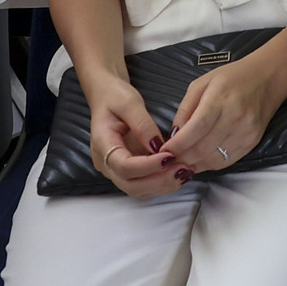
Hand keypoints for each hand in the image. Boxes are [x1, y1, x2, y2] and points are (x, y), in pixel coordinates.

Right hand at [85, 69, 181, 196]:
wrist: (107, 96)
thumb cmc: (114, 96)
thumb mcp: (129, 102)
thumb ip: (142, 124)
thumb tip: (158, 145)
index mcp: (102, 144)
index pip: (124, 166)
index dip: (147, 166)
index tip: (169, 156)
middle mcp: (106, 162)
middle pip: (130, 185)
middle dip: (158, 181)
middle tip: (182, 169)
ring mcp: (116, 169)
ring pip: (138, 189)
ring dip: (162, 184)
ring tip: (184, 171)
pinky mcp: (128, 170)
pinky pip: (144, 183)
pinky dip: (161, 181)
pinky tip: (178, 171)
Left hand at [160, 51, 286, 176]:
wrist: (268, 77)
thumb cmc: (233, 77)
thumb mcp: (201, 83)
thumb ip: (185, 109)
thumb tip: (173, 135)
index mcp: (220, 99)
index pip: (195, 129)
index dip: (177, 145)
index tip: (163, 152)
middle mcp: (235, 117)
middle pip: (203, 148)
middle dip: (181, 158)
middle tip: (168, 160)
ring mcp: (246, 132)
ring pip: (213, 159)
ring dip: (194, 164)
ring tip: (181, 161)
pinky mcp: (252, 142)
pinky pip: (226, 162)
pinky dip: (210, 164)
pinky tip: (200, 159)